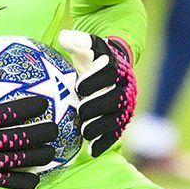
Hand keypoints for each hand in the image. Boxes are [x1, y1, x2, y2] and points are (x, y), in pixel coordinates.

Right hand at [0, 57, 58, 188]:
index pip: (12, 113)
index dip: (32, 107)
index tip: (45, 103)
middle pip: (20, 139)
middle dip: (42, 134)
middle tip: (55, 129)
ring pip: (16, 160)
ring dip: (37, 156)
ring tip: (52, 152)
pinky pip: (4, 181)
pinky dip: (21, 180)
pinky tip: (35, 179)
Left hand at [58, 30, 135, 156]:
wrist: (112, 68)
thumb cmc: (94, 58)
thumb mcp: (87, 47)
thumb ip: (77, 42)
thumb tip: (64, 37)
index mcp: (117, 67)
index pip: (111, 72)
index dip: (96, 79)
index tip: (78, 87)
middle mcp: (125, 87)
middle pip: (115, 99)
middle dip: (97, 106)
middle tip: (80, 111)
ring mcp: (125, 105)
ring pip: (118, 119)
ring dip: (101, 127)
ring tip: (84, 132)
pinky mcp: (121, 120)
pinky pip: (116, 133)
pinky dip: (105, 142)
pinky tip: (91, 151)